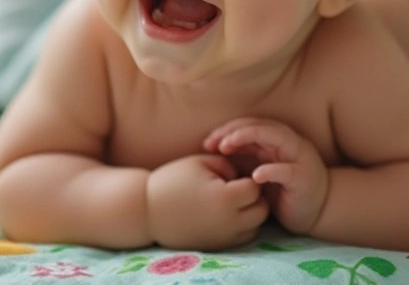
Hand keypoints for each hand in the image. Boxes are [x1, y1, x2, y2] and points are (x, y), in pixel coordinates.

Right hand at [146, 153, 267, 249]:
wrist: (147, 210)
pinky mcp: (218, 246)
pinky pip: (243, 238)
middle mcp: (228, 221)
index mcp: (225, 198)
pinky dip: (241, 226)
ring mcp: (224, 237)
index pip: (255, 188)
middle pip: (261, 210)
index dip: (246, 178)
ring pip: (256, 226)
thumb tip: (244, 177)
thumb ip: (228, 165)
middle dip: (253, 198)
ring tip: (230, 202)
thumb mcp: (201, 162)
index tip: (231, 176)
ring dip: (250, 213)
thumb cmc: (172, 181)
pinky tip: (224, 214)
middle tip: (235, 189)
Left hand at [203, 118, 327, 234]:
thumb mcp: (258, 169)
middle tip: (214, 143)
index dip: (227, 129)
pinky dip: (272, 171)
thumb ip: (242, 156)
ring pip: (276, 138)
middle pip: (260, 126)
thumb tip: (212, 147)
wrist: (316, 211)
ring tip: (228, 146)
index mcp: (277, 139)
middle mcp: (289, 143)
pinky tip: (255, 175)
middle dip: (234, 131)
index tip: (207, 143)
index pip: (250, 124)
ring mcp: (299, 158)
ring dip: (250, 138)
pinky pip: (288, 171)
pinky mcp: (304, 179)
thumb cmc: (282, 190)